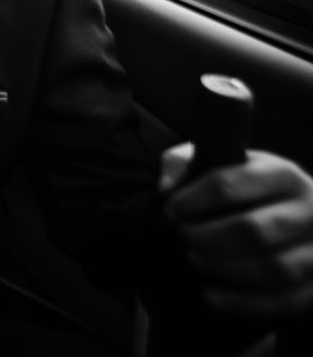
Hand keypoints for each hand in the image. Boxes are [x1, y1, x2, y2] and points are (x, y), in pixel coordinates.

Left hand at [160, 145, 312, 320]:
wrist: (297, 210)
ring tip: (195, 259)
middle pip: (254, 230)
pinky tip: (211, 295)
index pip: (231, 184)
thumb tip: (166, 188)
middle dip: (207, 237)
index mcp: (282, 174)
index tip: (171, 210)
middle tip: (183, 237)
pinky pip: (285, 301)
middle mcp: (309, 211)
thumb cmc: (249, 186)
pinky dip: (243, 303)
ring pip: (274, 268)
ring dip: (225, 268)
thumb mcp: (221, 160)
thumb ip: (184, 163)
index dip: (193, 200)